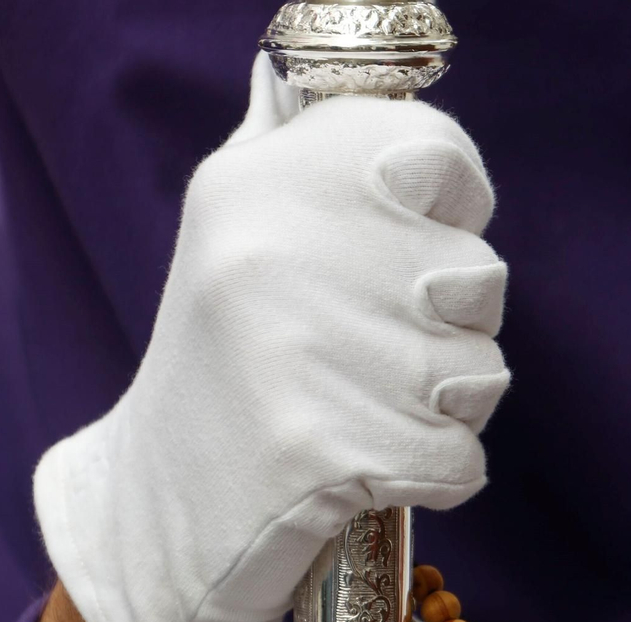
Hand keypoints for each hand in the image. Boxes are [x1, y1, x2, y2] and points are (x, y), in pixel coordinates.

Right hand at [33, 57, 509, 621]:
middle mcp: (271, 249)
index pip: (434, 154)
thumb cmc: (222, 372)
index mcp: (255, 181)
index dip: (453, 211)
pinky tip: (370, 474)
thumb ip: (302, 162)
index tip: (414, 250)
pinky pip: (461, 459)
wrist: (151, 514)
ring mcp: (295, 352)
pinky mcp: (321, 453)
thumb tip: (363, 97)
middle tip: (373, 361)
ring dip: (444, 411)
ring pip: (480, 375)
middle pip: (477, 277)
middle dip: (452, 334)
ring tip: (363, 416)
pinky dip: (434, 478)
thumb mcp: (234, 239)